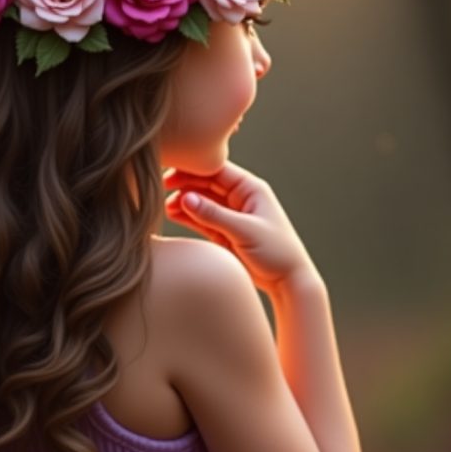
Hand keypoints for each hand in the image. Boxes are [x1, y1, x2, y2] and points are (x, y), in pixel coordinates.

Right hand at [162, 161, 317, 293]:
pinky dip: (188, 216)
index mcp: (251, 189)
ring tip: (165, 206)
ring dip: (184, 201)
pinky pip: (202, 219)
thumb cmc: (277, 252)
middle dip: (185, 184)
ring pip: (202, 201)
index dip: (193, 169)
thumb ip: (213, 215)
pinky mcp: (225, 232)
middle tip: (162, 187)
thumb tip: (184, 198)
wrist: (288, 281)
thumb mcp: (244, 231)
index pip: (217, 170)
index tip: (171, 173)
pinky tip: (172, 213)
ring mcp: (231, 215)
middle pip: (206, 183)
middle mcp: (240, 198)